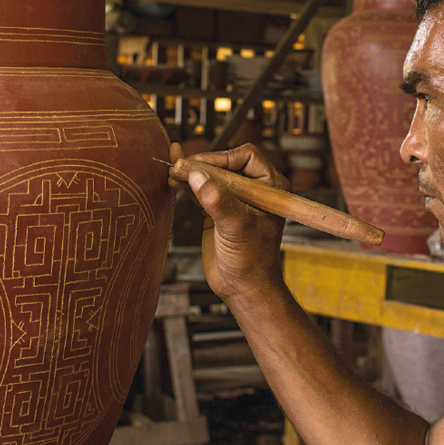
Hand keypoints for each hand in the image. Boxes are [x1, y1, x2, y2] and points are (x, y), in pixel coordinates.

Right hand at [175, 142, 287, 302]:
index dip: (221, 159)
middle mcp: (254, 188)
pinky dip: (187, 184)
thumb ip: (219, 202)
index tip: (199, 167)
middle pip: (225, 164)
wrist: (243, 288)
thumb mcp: (237, 229)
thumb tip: (197, 176)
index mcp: (270, 187)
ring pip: (211, 175)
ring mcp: (234, 199)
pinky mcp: (217, 210)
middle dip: (201, 165)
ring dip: (191, 172)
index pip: (246, 157)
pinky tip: (173, 180)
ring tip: (173, 174)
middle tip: (179, 168)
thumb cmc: (252, 261)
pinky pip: (201, 190)